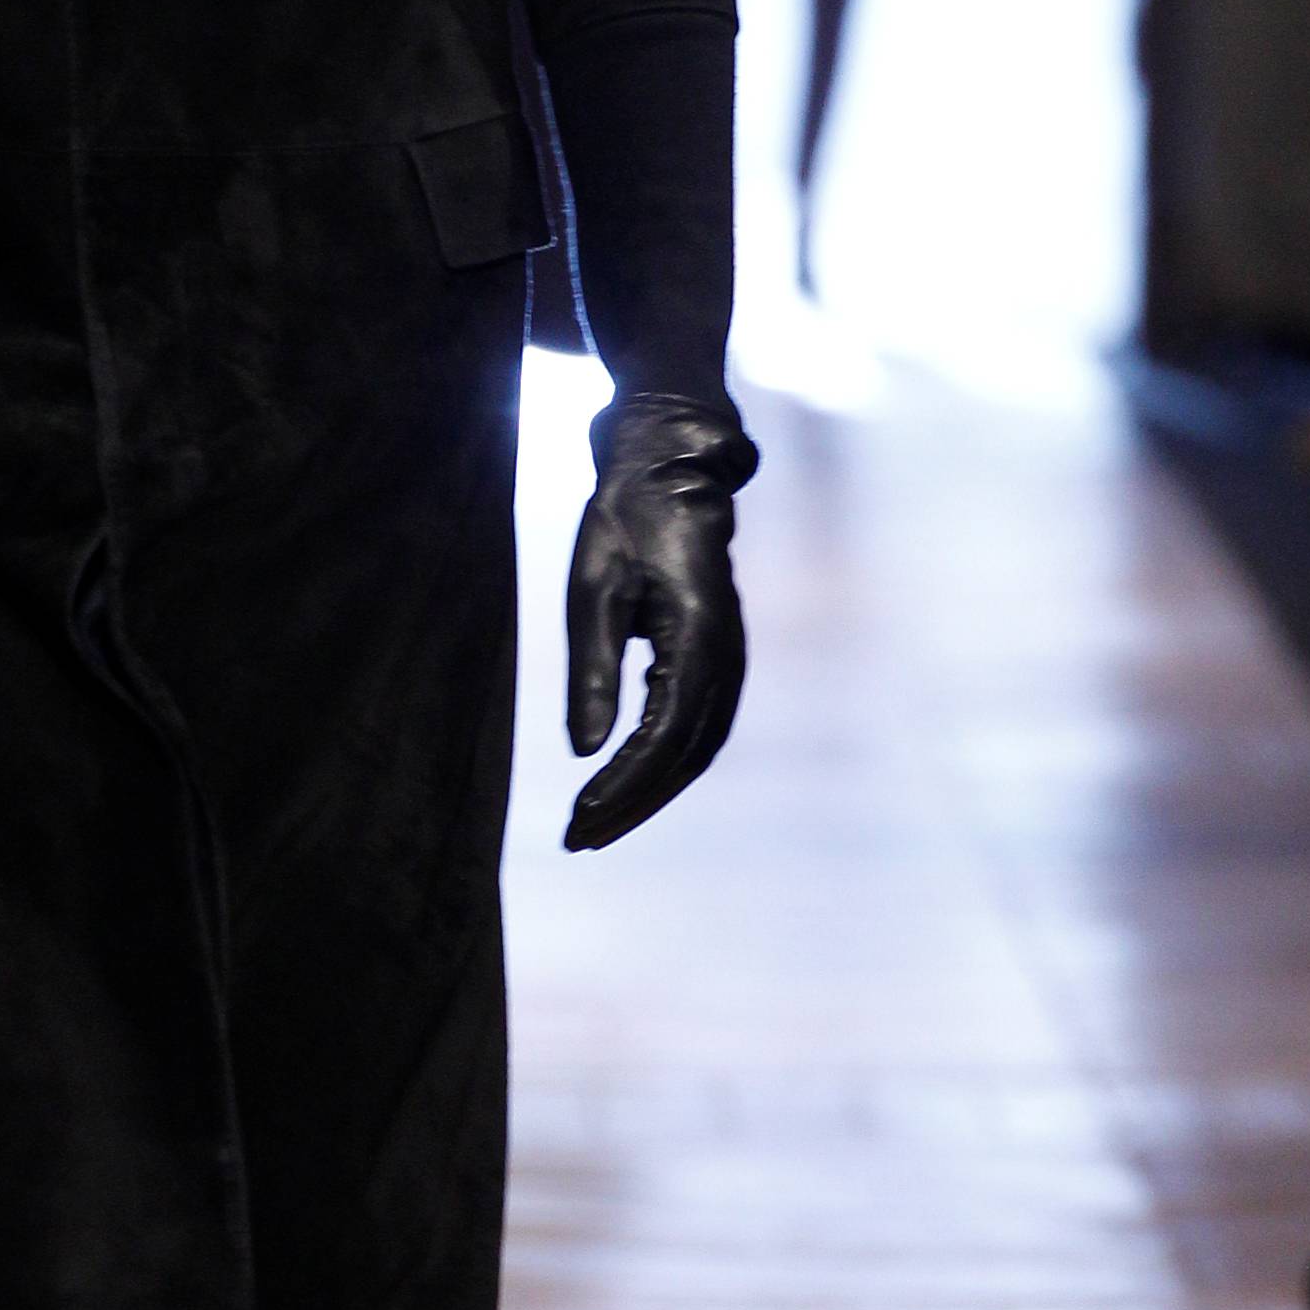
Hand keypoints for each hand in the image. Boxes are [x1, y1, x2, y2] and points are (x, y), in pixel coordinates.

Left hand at [564, 391, 752, 849]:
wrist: (671, 470)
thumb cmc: (624, 519)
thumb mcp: (591, 589)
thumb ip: (591, 669)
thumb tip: (586, 750)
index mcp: (698, 634)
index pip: (664, 734)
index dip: (623, 784)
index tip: (579, 817)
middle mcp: (726, 654)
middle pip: (688, 754)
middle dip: (635, 803)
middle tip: (581, 839)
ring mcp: (729, 656)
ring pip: (699, 747)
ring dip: (652, 791)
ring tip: (599, 824)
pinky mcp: (719, 656)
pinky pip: (700, 725)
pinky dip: (665, 764)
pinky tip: (628, 783)